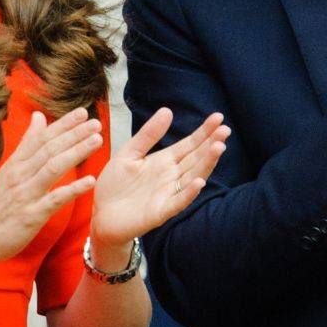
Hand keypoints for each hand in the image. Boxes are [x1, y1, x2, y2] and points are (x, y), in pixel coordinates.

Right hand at [0, 108, 101, 262]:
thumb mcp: (10, 169)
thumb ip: (27, 143)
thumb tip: (39, 116)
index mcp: (17, 163)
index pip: (41, 138)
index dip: (62, 124)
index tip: (82, 112)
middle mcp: (20, 175)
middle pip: (50, 149)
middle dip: (74, 134)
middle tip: (95, 123)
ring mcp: (26, 194)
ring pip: (53, 168)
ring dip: (76, 153)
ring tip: (96, 141)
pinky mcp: (31, 215)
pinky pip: (55, 199)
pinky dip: (72, 189)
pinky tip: (90, 181)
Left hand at [89, 109, 229, 262]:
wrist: (100, 216)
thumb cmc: (114, 186)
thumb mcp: (129, 153)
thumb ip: (148, 134)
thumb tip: (168, 110)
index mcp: (164, 161)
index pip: (189, 144)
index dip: (204, 132)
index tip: (218, 117)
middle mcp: (171, 177)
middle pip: (196, 158)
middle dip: (211, 144)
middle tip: (225, 130)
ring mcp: (168, 194)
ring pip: (193, 177)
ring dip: (206, 164)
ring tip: (219, 147)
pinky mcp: (160, 212)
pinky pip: (177, 202)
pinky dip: (188, 193)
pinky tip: (199, 182)